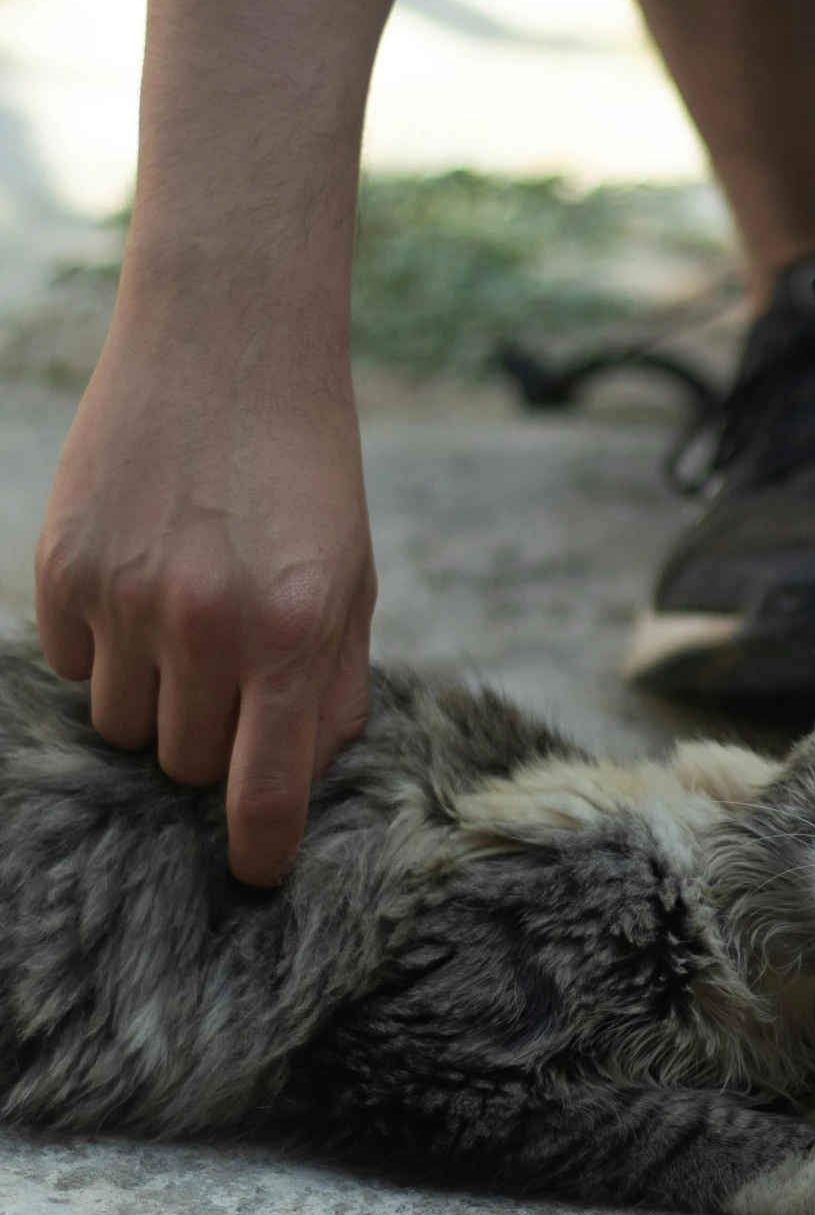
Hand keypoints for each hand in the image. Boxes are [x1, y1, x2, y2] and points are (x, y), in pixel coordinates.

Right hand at [35, 292, 375, 887]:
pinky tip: (139, 580)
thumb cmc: (307, 468)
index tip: (256, 875)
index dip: (259, 852)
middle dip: (208, 741)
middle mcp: (203, 621)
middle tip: (229, 672)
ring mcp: (123, 595)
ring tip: (185, 614)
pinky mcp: (61, 567)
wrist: (229, 338)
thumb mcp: (352, 578)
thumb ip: (332, 687)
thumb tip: (298, 783)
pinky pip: (74, 666)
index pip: (263, 794)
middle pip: (183, 766)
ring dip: (154, 696)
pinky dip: (103, 647)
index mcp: (292, 630)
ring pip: (122, 726)